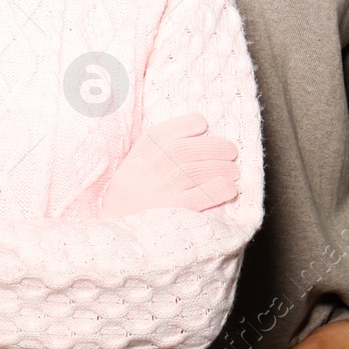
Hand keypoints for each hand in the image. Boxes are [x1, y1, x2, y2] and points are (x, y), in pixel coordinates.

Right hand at [99, 113, 238, 217]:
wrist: (114, 223)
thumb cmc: (131, 190)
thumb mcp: (136, 161)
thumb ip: (158, 147)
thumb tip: (197, 135)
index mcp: (143, 150)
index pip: (172, 130)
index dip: (192, 125)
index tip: (204, 127)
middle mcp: (152, 166)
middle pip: (189, 149)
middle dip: (216, 147)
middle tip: (231, 151)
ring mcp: (162, 188)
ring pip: (198, 170)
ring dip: (222, 168)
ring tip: (234, 171)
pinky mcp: (174, 209)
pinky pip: (201, 196)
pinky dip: (219, 190)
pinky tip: (230, 188)